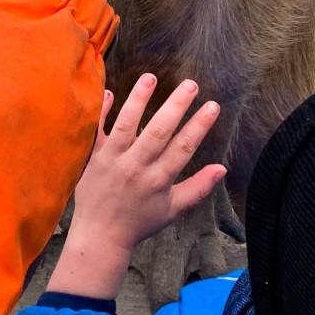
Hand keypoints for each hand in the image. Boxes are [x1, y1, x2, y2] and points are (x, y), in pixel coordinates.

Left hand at [46, 77, 226, 300]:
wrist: (100, 236)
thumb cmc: (140, 222)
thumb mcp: (173, 209)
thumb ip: (198, 188)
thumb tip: (222, 168)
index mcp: (158, 180)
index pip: (182, 148)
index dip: (199, 126)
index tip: (212, 105)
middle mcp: (136, 167)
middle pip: (157, 132)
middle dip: (175, 106)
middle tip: (190, 84)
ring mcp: (112, 161)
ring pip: (125, 126)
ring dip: (138, 100)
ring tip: (150, 77)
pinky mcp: (92, 158)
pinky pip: (95, 131)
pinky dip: (101, 112)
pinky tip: (109, 91)